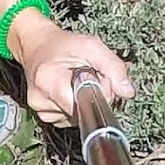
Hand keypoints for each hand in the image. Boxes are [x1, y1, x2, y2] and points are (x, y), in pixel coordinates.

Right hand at [10, 15, 134, 126]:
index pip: (84, 103)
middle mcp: (40, 99)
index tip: (97, 77)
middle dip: (93, 97)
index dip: (99, 92)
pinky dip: (75, 106)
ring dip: (84, 102)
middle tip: (88, 75)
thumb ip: (112, 66)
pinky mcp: (44, 116)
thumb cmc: (63, 45)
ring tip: (76, 81)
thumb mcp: (91, 46)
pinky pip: (70, 119)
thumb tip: (127, 91)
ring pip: (78, 118)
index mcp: (48, 79)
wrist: (37, 46)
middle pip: (82, 113)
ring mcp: (40, 109)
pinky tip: (70, 90)